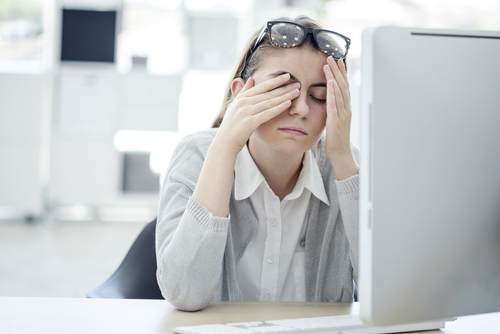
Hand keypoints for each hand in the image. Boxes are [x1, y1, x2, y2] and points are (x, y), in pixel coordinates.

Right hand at [215, 73, 300, 155]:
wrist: (225, 142)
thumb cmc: (232, 125)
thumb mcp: (236, 106)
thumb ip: (243, 92)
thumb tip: (251, 79)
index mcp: (242, 98)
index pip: (261, 86)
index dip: (275, 80)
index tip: (287, 76)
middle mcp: (243, 103)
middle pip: (268, 93)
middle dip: (284, 87)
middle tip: (297, 83)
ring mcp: (246, 112)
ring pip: (269, 102)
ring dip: (284, 96)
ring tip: (296, 92)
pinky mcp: (250, 122)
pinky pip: (267, 114)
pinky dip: (278, 108)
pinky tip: (288, 104)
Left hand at [323, 56, 358, 179]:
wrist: (341, 154)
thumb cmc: (337, 140)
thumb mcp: (335, 122)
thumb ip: (334, 110)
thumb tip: (329, 102)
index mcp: (346, 108)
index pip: (344, 86)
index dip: (341, 73)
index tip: (337, 61)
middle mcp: (346, 108)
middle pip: (343, 85)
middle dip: (337, 70)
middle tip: (331, 56)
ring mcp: (342, 113)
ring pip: (339, 90)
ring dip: (334, 75)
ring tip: (328, 64)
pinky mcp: (336, 120)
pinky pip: (334, 103)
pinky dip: (332, 91)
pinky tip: (329, 81)